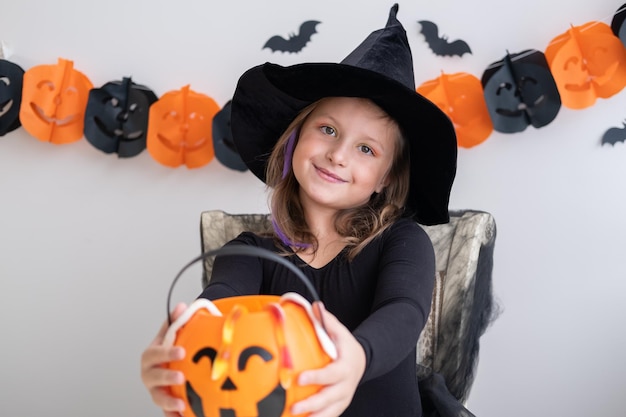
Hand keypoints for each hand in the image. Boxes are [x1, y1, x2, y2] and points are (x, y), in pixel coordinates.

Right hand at [140, 303, 187, 416]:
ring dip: (168, 401)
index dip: (167, 353)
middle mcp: (149, 374)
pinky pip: (166, 411)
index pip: (154, 353)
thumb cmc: (170, 348)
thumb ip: (175, 322)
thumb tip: (182, 306)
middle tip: (181, 377)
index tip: (181, 352)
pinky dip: (172, 416)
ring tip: (181, 404)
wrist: (169, 364)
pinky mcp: (163, 402)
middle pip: (153, 377)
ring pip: (157, 397)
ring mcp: (155, 390)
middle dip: (166, 378)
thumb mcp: (171, 334)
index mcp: (150, 356)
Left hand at [291, 302, 365, 416]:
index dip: (316, 378)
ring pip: (330, 412)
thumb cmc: (345, 346)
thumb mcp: (340, 332)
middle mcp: (346, 386)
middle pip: (330, 398)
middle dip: (312, 405)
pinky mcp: (339, 406)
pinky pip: (328, 416)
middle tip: (294, 408)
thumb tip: (314, 306)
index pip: (331, 374)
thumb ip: (327, 321)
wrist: (362, 362)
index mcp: (345, 367)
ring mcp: (343, 398)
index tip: (300, 379)